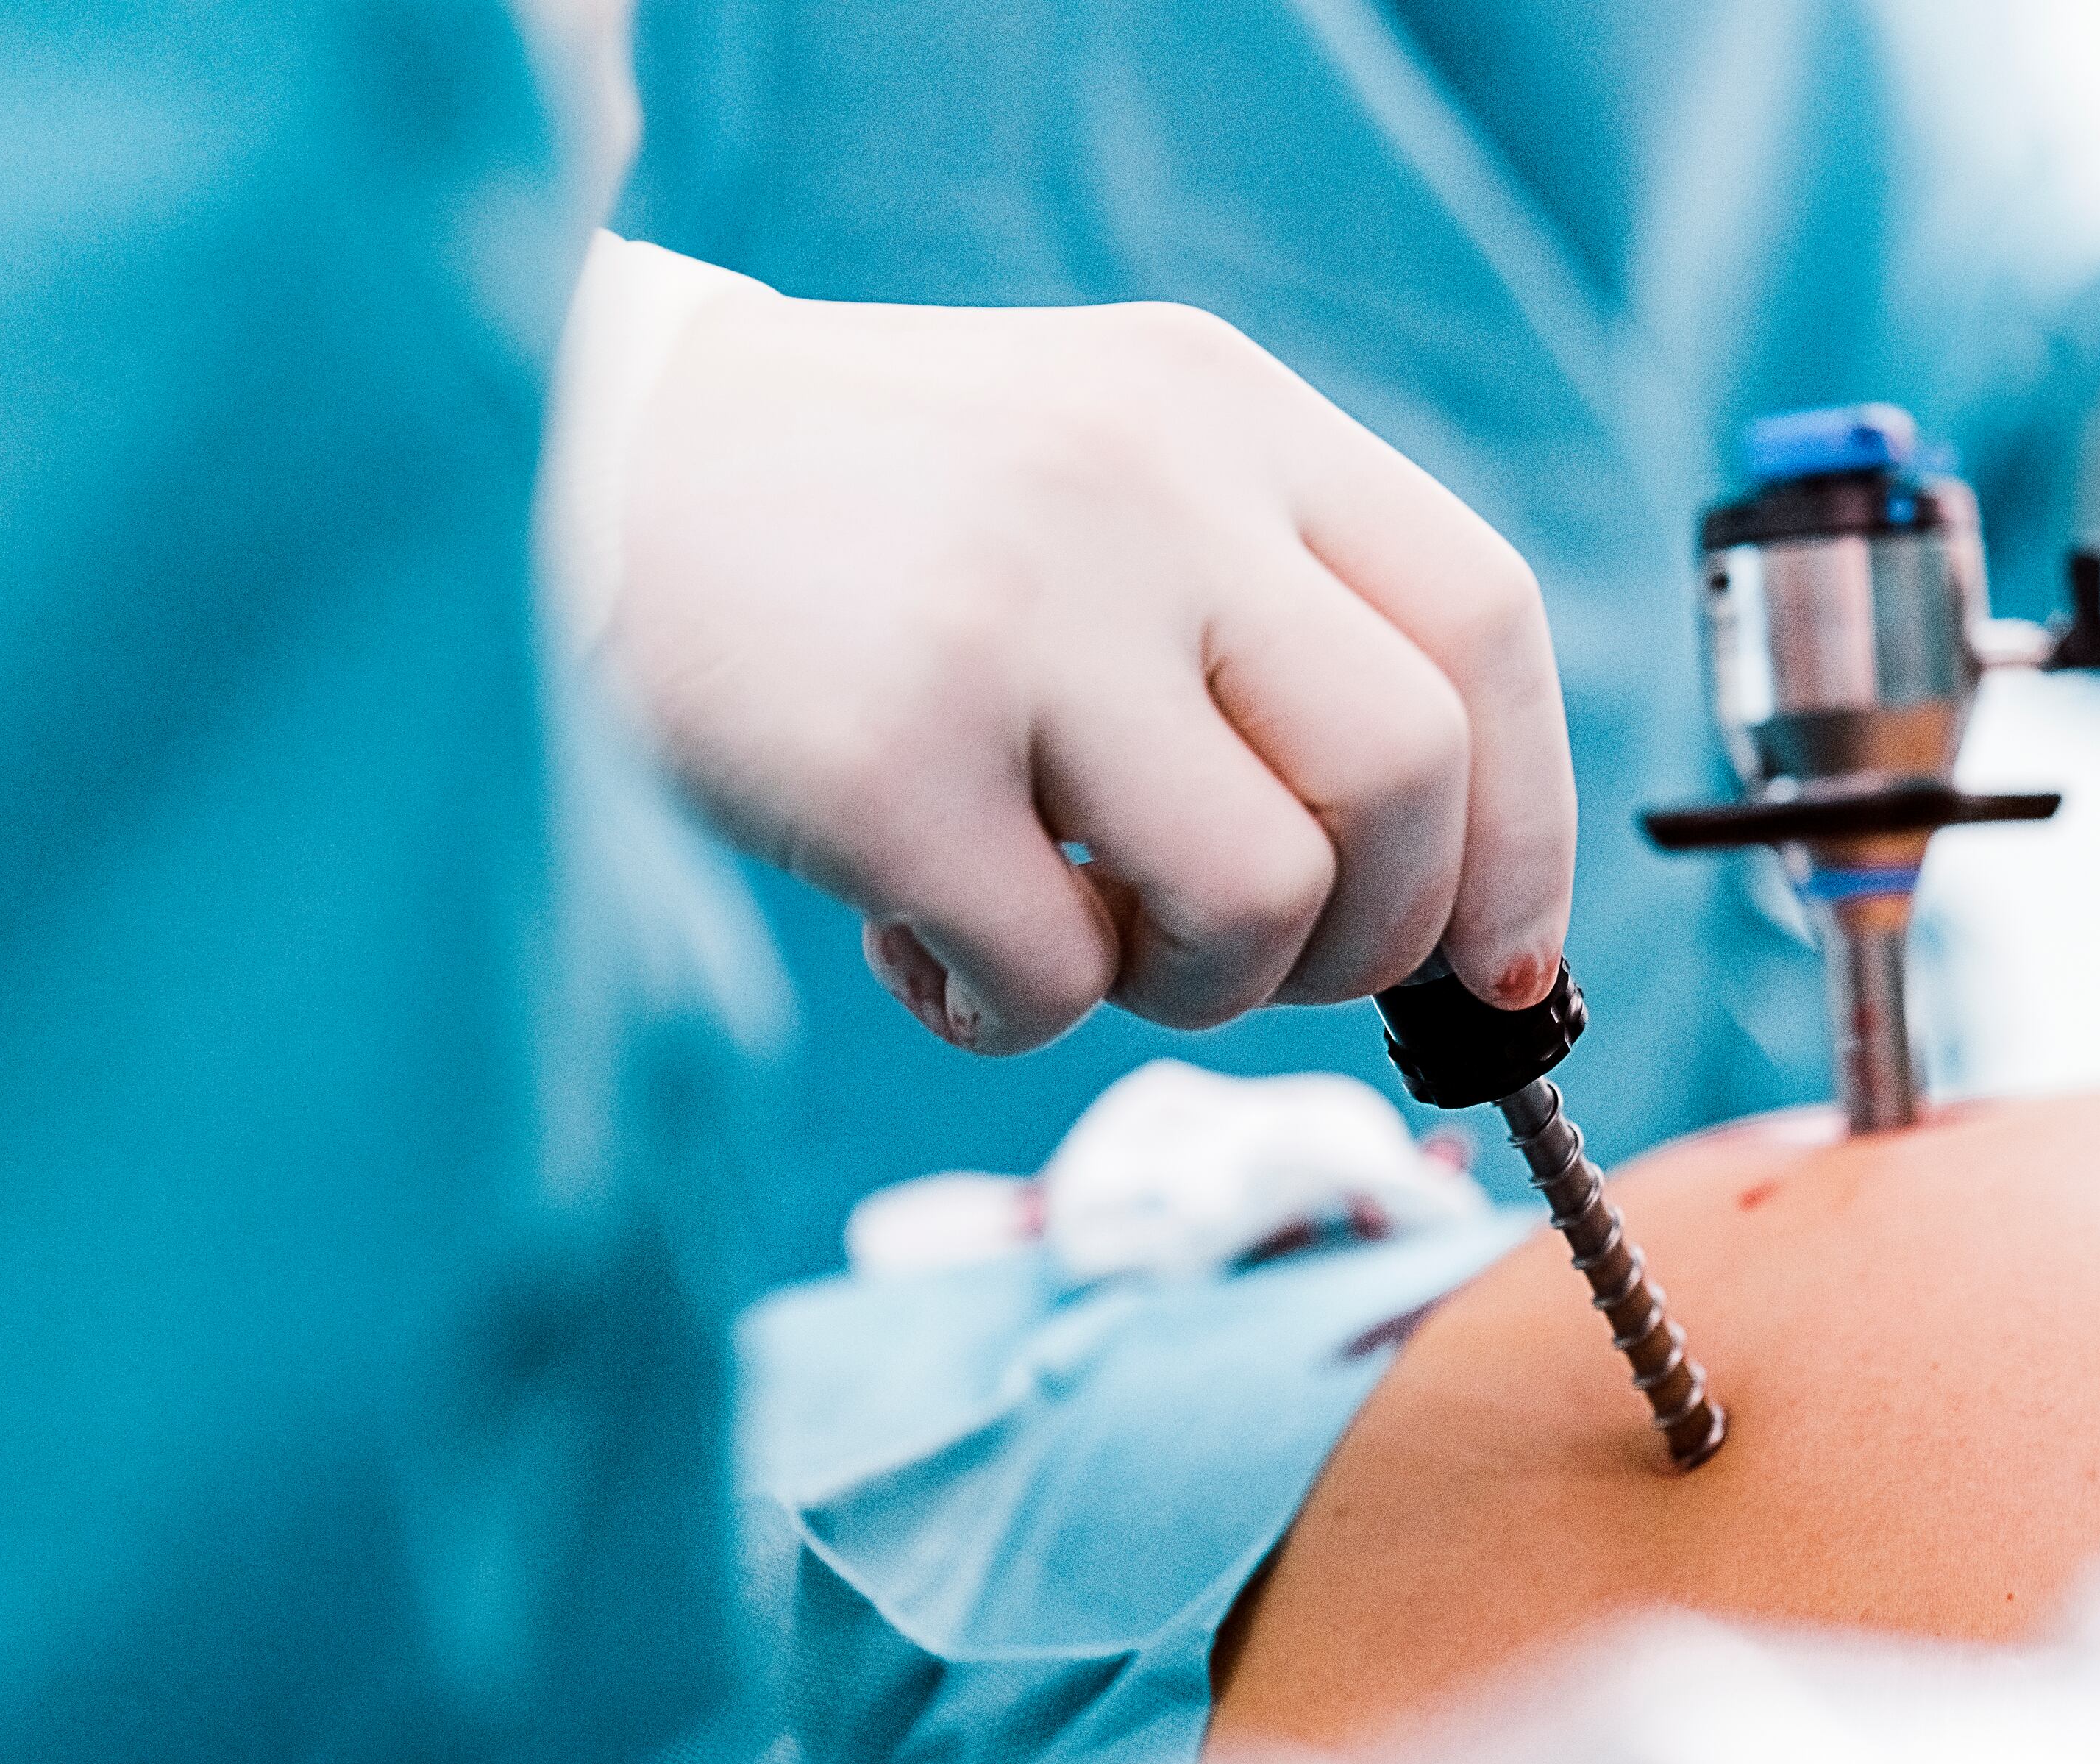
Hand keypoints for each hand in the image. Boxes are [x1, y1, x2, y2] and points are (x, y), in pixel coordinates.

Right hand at [608, 293, 1575, 1051]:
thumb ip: (1276, 628)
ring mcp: (1018, 615)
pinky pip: (1051, 983)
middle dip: (1368, 937)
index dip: (1526, 825)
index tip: (1502, 952)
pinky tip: (921, 941)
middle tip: (1251, 956)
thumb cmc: (880, 525)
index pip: (1487, 626)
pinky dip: (1006, 1014)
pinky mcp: (884, 756)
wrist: (572, 457)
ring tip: (1071, 929)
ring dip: (1192, 986)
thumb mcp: (1111, 479)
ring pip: (1259, 899)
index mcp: (1226, 413)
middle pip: (1407, 780)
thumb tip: (1462, 904)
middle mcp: (1147, 488)